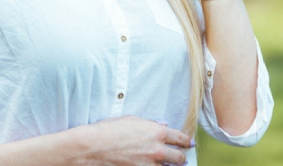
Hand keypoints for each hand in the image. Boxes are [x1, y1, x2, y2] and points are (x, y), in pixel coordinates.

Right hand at [78, 116, 192, 164]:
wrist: (92, 147)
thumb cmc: (109, 130)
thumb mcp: (131, 120)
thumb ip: (150, 123)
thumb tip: (162, 125)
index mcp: (157, 132)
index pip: (180, 138)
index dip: (187, 142)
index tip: (190, 144)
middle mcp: (157, 150)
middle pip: (179, 158)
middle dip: (182, 158)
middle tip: (183, 158)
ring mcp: (150, 165)